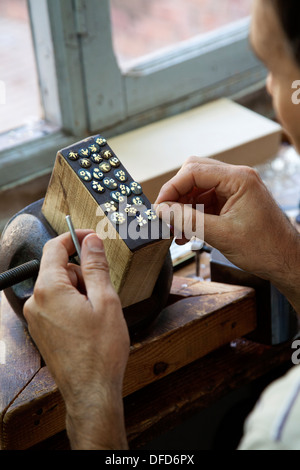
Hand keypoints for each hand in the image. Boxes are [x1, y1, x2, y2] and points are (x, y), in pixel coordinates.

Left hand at [24, 231, 129, 449]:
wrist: (91, 391)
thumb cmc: (100, 350)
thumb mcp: (106, 300)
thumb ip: (96, 266)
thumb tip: (91, 241)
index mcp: (49, 289)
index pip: (55, 248)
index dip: (74, 238)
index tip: (91, 237)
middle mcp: (36, 301)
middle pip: (59, 269)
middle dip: (82, 273)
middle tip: (102, 293)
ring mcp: (36, 317)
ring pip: (60, 287)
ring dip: (80, 291)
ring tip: (97, 314)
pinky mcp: (41, 329)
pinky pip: (56, 304)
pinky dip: (73, 304)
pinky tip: (88, 323)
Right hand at [155, 157, 299, 311]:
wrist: (286, 262)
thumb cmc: (265, 249)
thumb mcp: (221, 235)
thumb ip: (189, 220)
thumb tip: (162, 211)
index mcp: (239, 179)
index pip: (194, 171)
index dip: (172, 188)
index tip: (159, 208)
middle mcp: (237, 179)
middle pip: (194, 175)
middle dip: (176, 197)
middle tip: (165, 218)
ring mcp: (235, 190)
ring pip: (198, 190)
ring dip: (183, 209)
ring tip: (175, 231)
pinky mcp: (233, 202)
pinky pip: (205, 202)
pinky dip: (193, 216)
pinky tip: (186, 233)